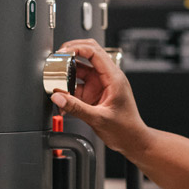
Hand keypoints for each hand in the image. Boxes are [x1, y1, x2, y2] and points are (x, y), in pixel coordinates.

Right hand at [50, 39, 151, 159]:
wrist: (132, 141)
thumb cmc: (126, 129)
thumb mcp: (99, 118)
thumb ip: (76, 108)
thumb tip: (58, 97)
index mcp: (114, 77)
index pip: (95, 52)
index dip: (77, 47)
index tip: (63, 52)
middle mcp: (107, 78)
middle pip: (87, 55)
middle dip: (70, 54)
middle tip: (56, 59)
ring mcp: (100, 85)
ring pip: (79, 71)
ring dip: (67, 75)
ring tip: (56, 83)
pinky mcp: (93, 94)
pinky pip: (77, 86)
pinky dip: (68, 91)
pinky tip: (63, 100)